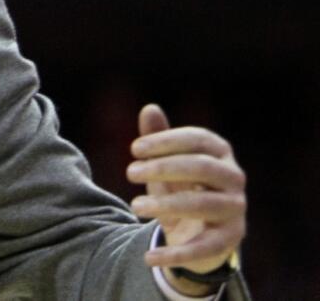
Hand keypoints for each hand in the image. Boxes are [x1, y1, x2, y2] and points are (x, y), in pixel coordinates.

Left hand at [128, 104, 244, 288]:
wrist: (198, 230)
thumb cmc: (180, 187)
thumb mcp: (165, 163)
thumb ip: (158, 138)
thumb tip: (149, 108)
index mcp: (220, 153)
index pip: (198, 139)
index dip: (166, 141)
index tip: (133, 149)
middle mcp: (234, 179)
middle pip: (202, 167)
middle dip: (163, 168)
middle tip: (129, 172)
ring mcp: (235, 210)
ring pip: (203, 204)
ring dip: (166, 205)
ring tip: (135, 207)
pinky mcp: (229, 239)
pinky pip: (204, 247)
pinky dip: (176, 253)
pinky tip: (149, 257)